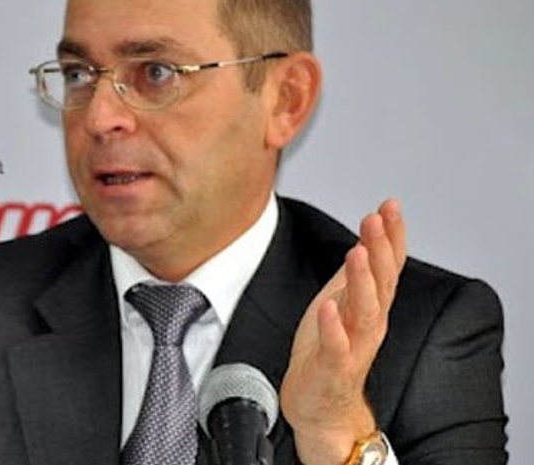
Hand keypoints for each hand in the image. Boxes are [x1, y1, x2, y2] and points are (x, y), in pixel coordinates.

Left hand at [280, 199, 405, 464]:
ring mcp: (354, 346)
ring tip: (358, 252)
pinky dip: (333, 327)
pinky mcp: (334, 368)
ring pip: (365, 311)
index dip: (393, 235)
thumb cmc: (328, 351)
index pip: (389, 265)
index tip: (390, 205)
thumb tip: (367, 237)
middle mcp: (369, 323)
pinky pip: (336, 346)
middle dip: (381, 249)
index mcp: (371, 304)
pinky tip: (328, 307)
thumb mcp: (341, 301)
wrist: (319, 404)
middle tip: (375, 219)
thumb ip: (355, 273)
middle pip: (383, 282)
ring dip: (363, 281)